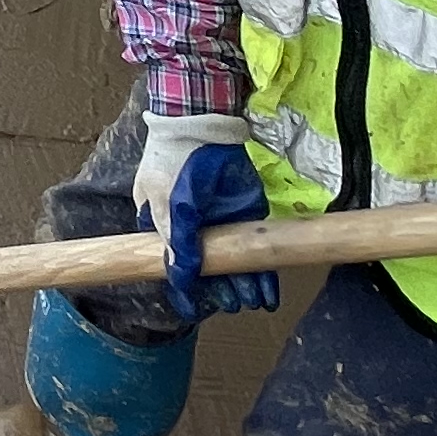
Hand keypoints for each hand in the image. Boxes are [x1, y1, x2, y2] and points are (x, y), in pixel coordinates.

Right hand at [132, 112, 275, 320]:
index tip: (194, 308)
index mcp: (169, 230)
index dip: (186, 289)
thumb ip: (178, 241)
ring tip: (253, 303)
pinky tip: (268, 296)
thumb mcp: (168, 203)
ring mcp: (222, 227)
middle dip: (221, 291)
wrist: (204, 127)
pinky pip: (256, 253)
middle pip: (209, 272)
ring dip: (243, 287)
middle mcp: (196, 233)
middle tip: (233, 305)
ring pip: (234, 266)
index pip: (176, 267)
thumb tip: (180, 277)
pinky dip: (263, 276)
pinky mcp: (246, 219)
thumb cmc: (174, 164)